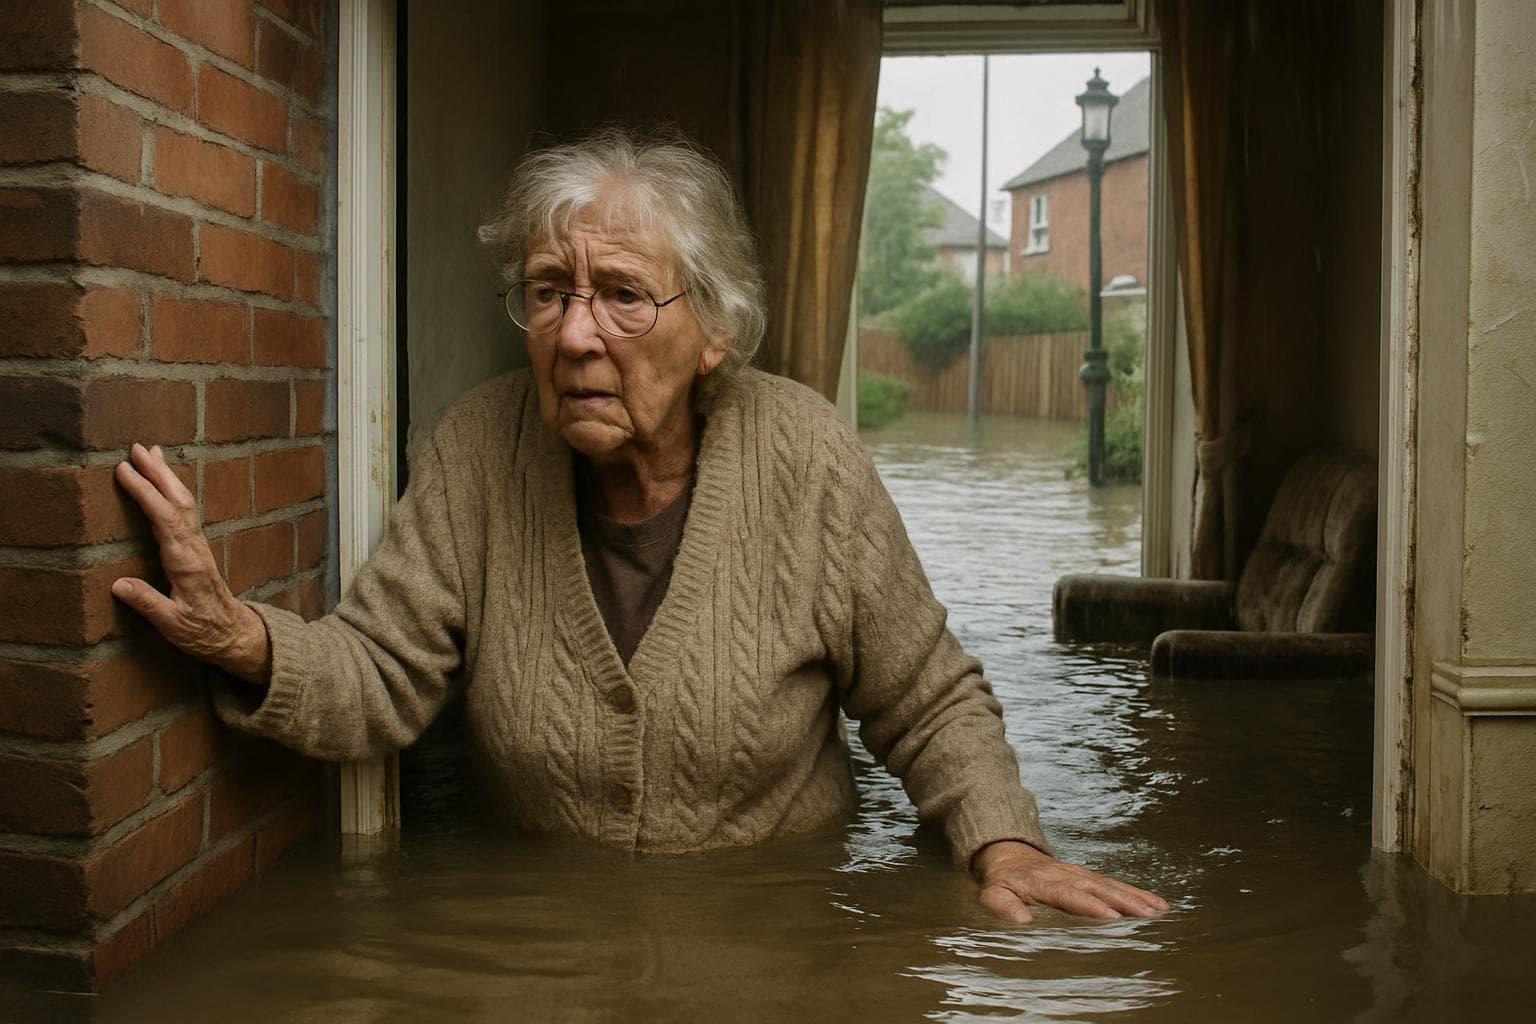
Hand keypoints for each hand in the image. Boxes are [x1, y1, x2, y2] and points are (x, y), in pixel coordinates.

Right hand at [112, 443, 271, 684]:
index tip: (124, 471)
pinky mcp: (197, 548)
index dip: (145, 493)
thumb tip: (119, 585)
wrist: (233, 634)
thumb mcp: (173, 625)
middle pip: (178, 502)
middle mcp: (194, 548)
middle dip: (158, 473)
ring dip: (167, 477)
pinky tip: (165, 483)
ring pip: (183, 503)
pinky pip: (185, 512)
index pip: (164, 519)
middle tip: (137, 447)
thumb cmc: (202, 632)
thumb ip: (148, 604)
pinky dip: (172, 492)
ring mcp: (198, 546)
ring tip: (152, 452)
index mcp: (186, 563)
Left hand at [972, 840, 1167, 923]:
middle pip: (1099, 888)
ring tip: (1159, 911)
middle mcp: (1067, 875)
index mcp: (1045, 883)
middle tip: (1149, 916)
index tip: (1112, 918)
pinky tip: (1156, 903)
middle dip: (1125, 902)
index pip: (1071, 895)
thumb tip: (1022, 921)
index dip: (1091, 906)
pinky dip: (1136, 892)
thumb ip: (1004, 906)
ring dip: (1136, 897)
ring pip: (1111, 885)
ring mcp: (1080, 873)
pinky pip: (1114, 883)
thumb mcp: (993, 893)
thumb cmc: (1003, 880)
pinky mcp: (1088, 875)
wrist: (1008, 853)